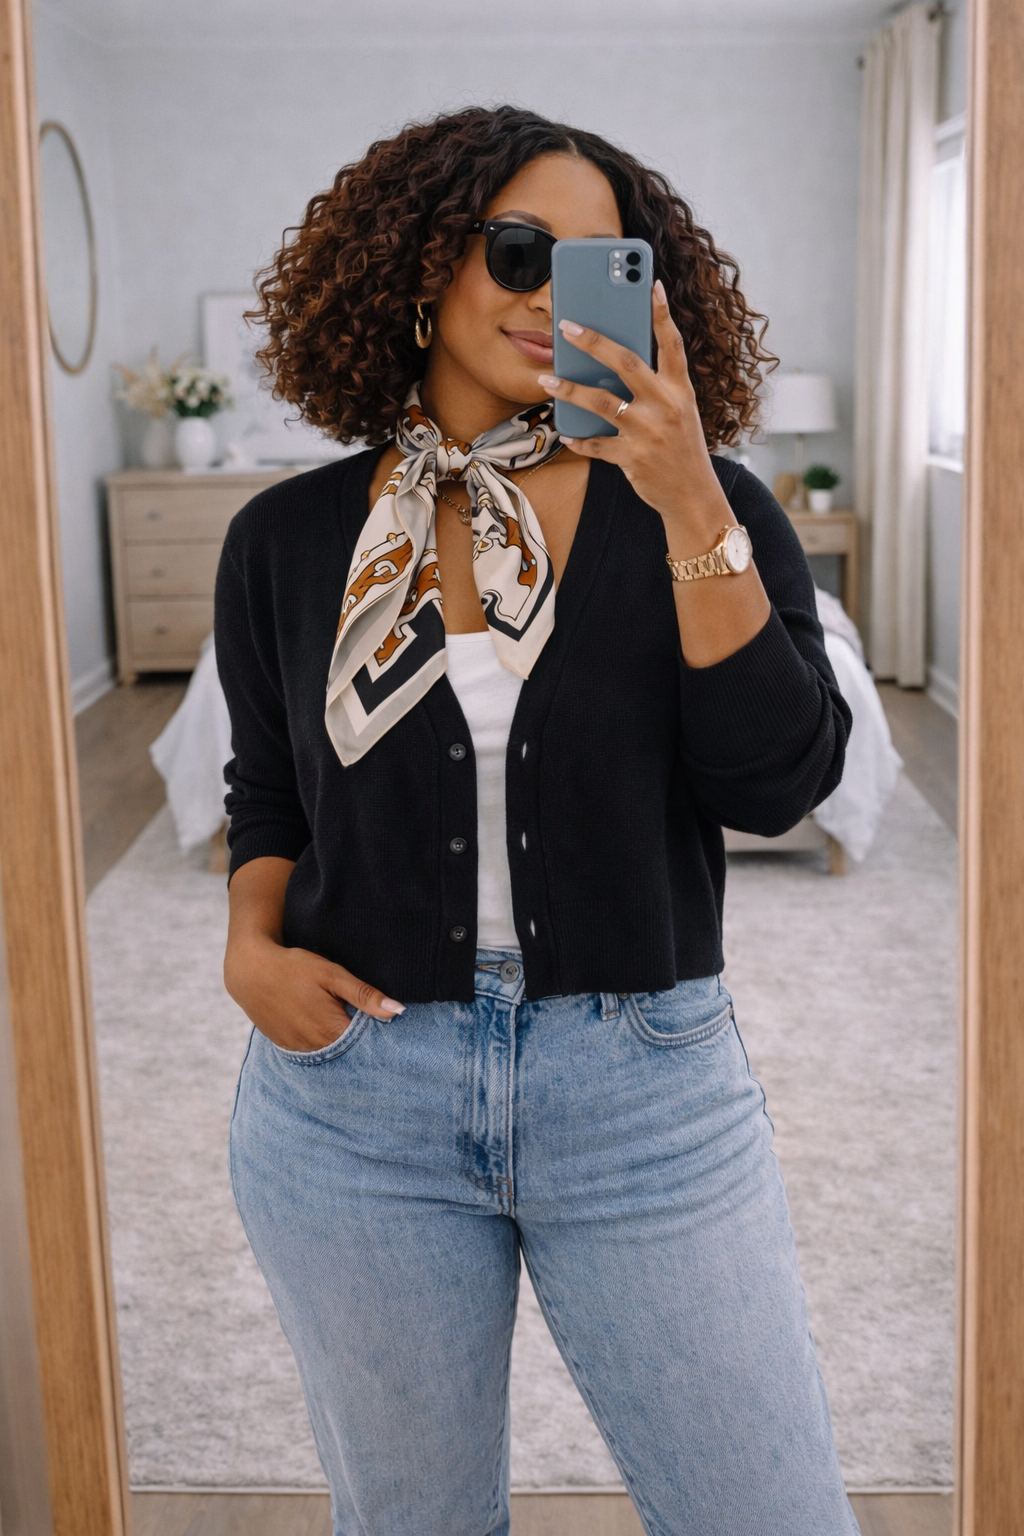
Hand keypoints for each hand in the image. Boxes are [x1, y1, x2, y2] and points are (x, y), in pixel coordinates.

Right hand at [224, 935, 404, 1053]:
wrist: (250, 971)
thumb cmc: (294, 968)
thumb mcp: (332, 975)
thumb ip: (364, 995)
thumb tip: (397, 1011)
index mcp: (332, 1031)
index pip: (367, 1046)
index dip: (379, 1037)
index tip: (389, 1030)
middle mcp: (316, 1048)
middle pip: (350, 1052)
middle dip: (362, 1043)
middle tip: (367, 1025)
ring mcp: (299, 1050)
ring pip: (331, 1054)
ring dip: (341, 1044)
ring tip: (345, 1024)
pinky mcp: (286, 1047)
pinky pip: (312, 1052)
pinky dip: (322, 1044)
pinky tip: (324, 1028)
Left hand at [537, 278, 734, 550]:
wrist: (693, 497)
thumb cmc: (680, 449)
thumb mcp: (679, 413)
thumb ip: (654, 388)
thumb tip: (611, 366)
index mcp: (681, 390)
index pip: (672, 344)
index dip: (662, 314)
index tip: (652, 285)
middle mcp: (667, 406)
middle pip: (627, 363)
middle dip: (594, 341)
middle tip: (566, 326)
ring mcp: (649, 432)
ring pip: (602, 402)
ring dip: (569, 389)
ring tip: (545, 379)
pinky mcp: (633, 458)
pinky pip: (596, 444)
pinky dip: (579, 439)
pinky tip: (565, 434)